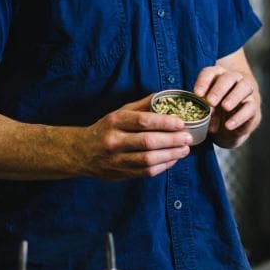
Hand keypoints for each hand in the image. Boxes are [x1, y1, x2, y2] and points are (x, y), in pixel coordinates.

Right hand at [79, 95, 193, 179]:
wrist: (82, 152)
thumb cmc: (106, 129)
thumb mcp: (119, 112)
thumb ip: (143, 105)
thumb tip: (169, 96)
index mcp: (114, 121)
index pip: (143, 121)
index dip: (164, 122)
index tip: (181, 123)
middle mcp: (114, 141)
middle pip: (148, 142)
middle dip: (172, 140)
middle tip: (187, 138)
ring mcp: (116, 160)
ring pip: (148, 160)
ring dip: (170, 155)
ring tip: (184, 150)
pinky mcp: (121, 173)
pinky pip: (146, 172)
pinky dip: (163, 166)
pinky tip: (173, 160)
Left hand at [192, 60, 260, 148]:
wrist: (229, 125)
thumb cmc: (213, 111)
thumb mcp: (203, 108)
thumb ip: (201, 107)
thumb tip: (199, 113)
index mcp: (216, 76)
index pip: (209, 73)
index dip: (203, 82)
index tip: (197, 94)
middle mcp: (232, 79)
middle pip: (228, 78)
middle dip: (219, 89)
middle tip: (210, 101)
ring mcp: (244, 91)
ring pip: (244, 87)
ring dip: (233, 97)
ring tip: (225, 107)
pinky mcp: (252, 106)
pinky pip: (249, 108)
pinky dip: (239, 117)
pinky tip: (229, 125)